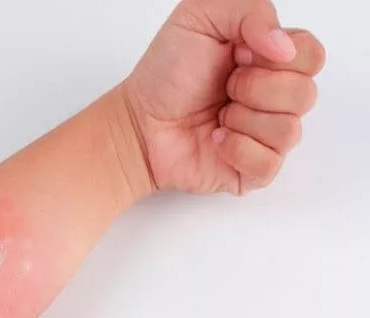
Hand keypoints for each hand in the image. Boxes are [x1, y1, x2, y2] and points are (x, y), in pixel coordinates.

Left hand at [124, 0, 325, 194]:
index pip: (311, 55)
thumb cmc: (166, 73)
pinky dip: (235, 148)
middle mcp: (276, 97)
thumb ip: (251, 11)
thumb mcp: (200, 16)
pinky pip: (269, 162)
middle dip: (254, 87)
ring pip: (290, 130)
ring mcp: (267, 136)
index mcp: (272, 59)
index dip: (275, 56)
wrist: (138, 121)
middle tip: (224, 86)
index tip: (237, 56)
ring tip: (217, 114)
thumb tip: (284, 47)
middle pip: (305, 93)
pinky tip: (214, 138)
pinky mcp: (254, 169)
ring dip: (242, 118)